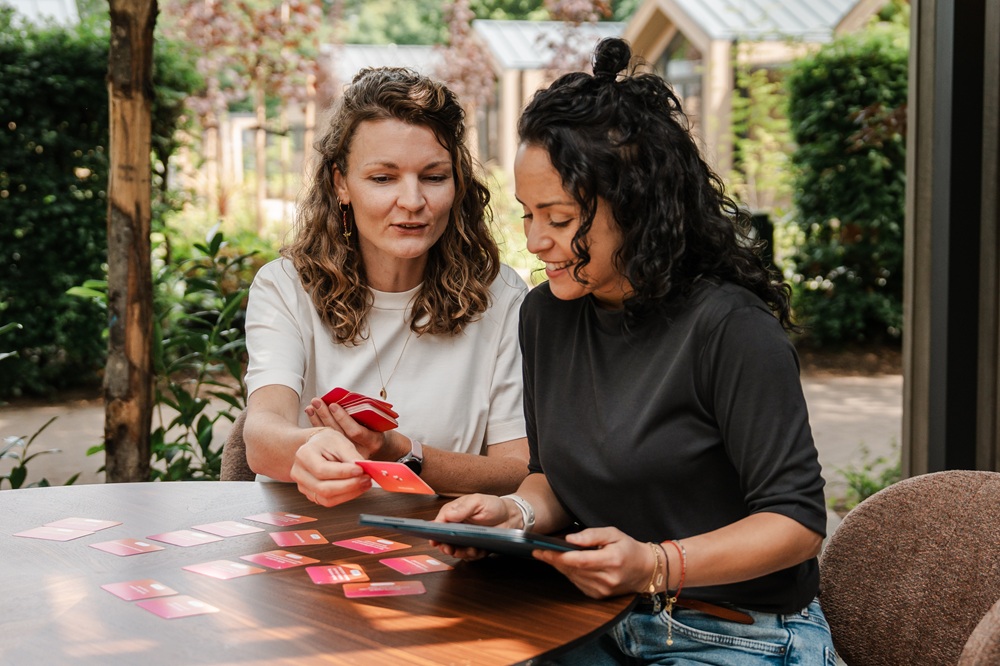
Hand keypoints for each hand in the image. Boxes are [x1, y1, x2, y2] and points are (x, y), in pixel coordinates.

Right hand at [289, 428, 371, 506]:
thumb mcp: (339, 442)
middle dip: (349, 485)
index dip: (343, 472)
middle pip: (323, 488)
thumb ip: (351, 456)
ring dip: (349, 493)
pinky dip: (345, 497)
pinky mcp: (311, 495)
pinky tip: (357, 488)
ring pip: (327, 498)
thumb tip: (364, 468)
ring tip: (365, 483)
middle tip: (366, 478)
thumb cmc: (327, 442)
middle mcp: (299, 473)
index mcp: (303, 455)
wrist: (316, 446)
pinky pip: (328, 501)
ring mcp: (303, 486)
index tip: (360, 470)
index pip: (322, 470)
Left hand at [305, 397, 390, 458]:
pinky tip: (312, 415)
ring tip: (311, 406)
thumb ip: (365, 415)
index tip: (333, 405)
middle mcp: (360, 451)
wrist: (384, 450)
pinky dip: (319, 427)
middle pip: (339, 434)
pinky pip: (327, 442)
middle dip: (326, 416)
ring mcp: (349, 456)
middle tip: (317, 402)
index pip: (355, 432)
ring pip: (331, 438)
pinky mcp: (340, 457)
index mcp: (373, 441)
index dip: (343, 418)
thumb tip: (345, 399)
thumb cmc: (381, 431)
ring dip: (319, 420)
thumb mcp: (379, 423)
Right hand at [430, 494, 515, 559]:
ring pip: (456, 550)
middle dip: (446, 546)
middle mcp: (458, 526)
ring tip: (471, 549)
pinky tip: (479, 550)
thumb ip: (463, 508)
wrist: (511, 517)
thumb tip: (447, 515)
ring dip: (461, 552)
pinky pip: (469, 556)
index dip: (435, 532)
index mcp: (455, 513)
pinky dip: (473, 555)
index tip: (434, 540)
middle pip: (444, 540)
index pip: (439, 523)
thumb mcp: (477, 501)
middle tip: (450, 549)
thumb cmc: (493, 505)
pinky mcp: (474, 547)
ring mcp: (465, 538)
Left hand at [533, 527, 652, 599]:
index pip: (578, 561)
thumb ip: (591, 535)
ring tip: (548, 554)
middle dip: (553, 560)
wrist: (645, 570)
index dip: (558, 556)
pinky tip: (564, 564)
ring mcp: (602, 590)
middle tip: (538, 550)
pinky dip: (569, 573)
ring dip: (559, 566)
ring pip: (572, 577)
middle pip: (572, 569)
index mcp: (611, 561)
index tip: (541, 550)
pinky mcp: (599, 596)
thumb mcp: (613, 533)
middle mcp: (606, 579)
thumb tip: (569, 539)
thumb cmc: (629, 548)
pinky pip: (577, 583)